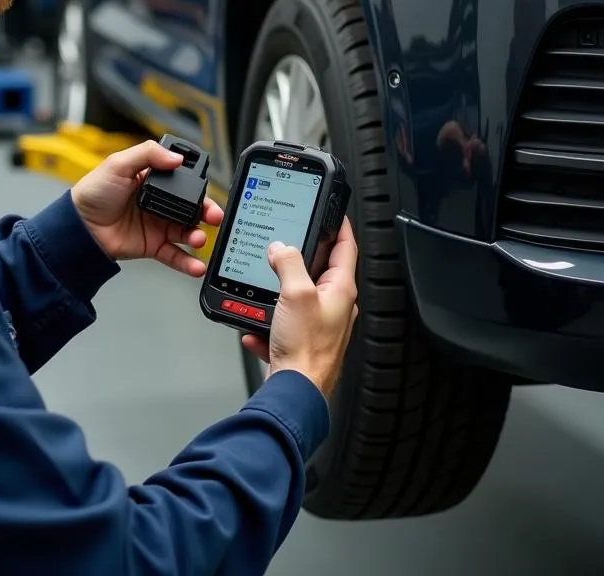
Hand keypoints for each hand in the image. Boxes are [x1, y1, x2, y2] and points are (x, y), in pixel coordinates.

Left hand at [72, 139, 224, 277]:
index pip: (183, 181)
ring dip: (198, 235)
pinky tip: (197, 265)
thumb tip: (175, 157)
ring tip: (199, 238)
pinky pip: (175, 255)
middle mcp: (159, 202)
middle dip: (207, 212)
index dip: (197, 185)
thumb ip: (147, 154)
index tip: (206, 190)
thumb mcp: (117, 164)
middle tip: (214, 216)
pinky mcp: (152, 245)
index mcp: (152, 179)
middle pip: (191, 207)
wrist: (78, 228)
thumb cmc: (92, 193)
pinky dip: (188, 262)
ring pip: (186, 231)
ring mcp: (157, 225)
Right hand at [242, 218, 358, 400]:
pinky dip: (269, 322)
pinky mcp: (304, 340)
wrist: (296, 391)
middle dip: (302, 257)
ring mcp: (320, 324)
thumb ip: (289, 264)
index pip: (346, 248)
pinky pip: (284, 322)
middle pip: (321, 271)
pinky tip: (257, 329)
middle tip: (287, 244)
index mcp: (341, 290)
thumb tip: (282, 248)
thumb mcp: (295, 294)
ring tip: (264, 288)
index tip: (333, 212)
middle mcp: (335, 306)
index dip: (340, 226)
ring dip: (280, 291)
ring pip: (299, 296)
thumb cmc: (305, 348)